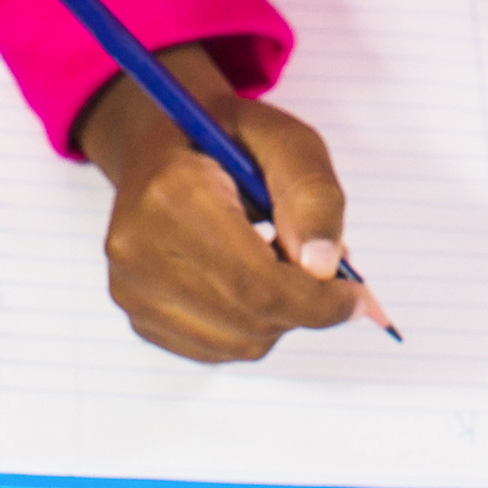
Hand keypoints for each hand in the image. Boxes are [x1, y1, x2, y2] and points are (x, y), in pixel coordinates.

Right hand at [77, 42, 360, 362]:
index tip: (356, 295)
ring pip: (239, 343)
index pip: (256, 282)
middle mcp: (137, 248)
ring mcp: (131, 288)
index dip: (318, 301)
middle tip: (328, 272)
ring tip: (279, 264)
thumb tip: (323, 266)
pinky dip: (252, 326)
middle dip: (306, 306)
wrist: (161, 145)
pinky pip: (218, 349)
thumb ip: (313, 195)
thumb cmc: (229, 138)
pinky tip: (249, 282)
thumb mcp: (286, 140)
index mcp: (172, 193)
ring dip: (280, 316)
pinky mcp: (137, 315)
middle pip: (250, 319)